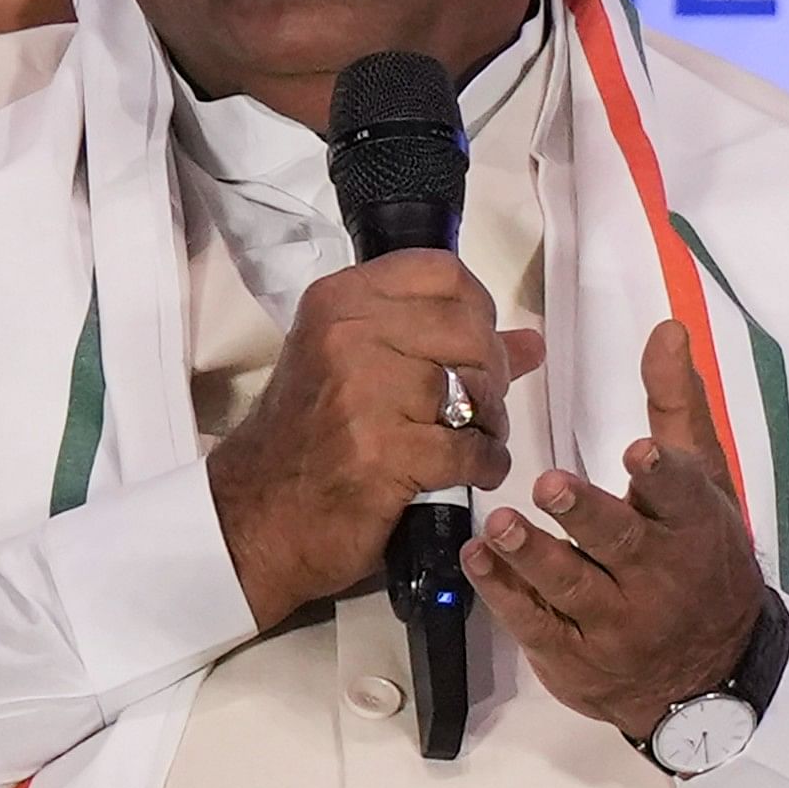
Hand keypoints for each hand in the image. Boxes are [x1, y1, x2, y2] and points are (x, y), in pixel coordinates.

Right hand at [207, 250, 537, 630]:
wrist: (258, 515)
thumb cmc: (307, 438)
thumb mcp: (356, 368)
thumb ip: (440, 343)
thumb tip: (530, 342)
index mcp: (341, 301)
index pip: (442, 272)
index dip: (477, 307)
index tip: (473, 344)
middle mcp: (350, 336)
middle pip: (469, 329)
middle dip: (491, 371)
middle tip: (480, 404)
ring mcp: (366, 395)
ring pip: (474, 390)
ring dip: (491, 422)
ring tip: (475, 438)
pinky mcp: (385, 455)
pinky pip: (470, 449)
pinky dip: (486, 464)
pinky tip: (473, 472)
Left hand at [466, 321, 767, 741]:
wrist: (707, 672)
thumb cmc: (700, 557)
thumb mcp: (704, 483)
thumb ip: (676, 407)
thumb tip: (667, 329)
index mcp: (693, 528)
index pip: (682, 497)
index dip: (662, 475)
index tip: (639, 451)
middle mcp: (658, 579)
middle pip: (619, 543)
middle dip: (585, 515)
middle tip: (550, 485)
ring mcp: (616, 624)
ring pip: (570, 588)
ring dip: (532, 556)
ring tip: (502, 525)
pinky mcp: (575, 656)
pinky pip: (537, 625)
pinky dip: (506, 593)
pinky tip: (479, 560)